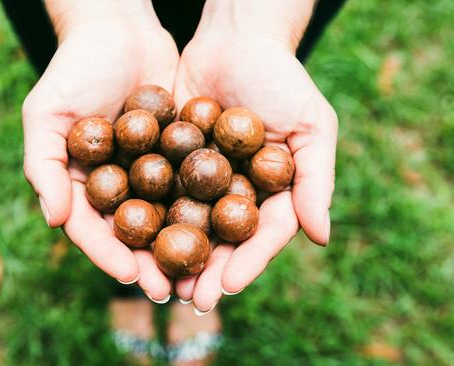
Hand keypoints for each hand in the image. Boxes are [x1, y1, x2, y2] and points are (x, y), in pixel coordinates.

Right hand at [22, 0, 177, 300]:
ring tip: (201, 274)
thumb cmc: (73, 68)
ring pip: (165, 216)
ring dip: (180, 246)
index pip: (91, 229)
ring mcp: (148, 171)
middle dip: (149, 263)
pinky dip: (204, 207)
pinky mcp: (178, 153)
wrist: (118, 28)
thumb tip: (53, 220)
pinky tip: (223, 228)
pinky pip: (192, 184)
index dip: (108, 255)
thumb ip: (44, 166)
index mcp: (80, 184)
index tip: (130, 277)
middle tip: (171, 290)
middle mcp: (115, 184)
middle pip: (131, 232)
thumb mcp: (47, 114)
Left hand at [173, 0, 337, 311]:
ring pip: (189, 224)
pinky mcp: (173, 160)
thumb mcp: (311, 124)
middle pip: (223, 239)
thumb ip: (315, 179)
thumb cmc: (281, 77)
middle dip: (207, 270)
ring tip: (156, 281)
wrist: (234, 38)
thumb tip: (321, 238)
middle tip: (187, 298)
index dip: (247, 263)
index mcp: (274, 190)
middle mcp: (239, 190)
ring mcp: (204, 178)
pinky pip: (160, 192)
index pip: (263, 235)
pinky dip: (149, 214)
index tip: (226, 287)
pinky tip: (131, 237)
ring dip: (174, 254)